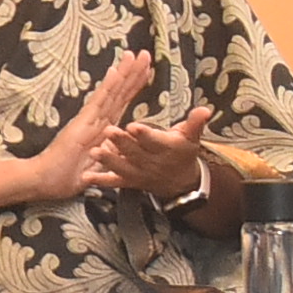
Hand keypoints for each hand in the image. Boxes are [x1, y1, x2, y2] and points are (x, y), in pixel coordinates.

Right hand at [19, 53, 160, 206]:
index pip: (120, 104)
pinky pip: (99, 102)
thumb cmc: (65, 176)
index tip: (144, 71)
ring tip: (135, 55)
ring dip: (124, 74)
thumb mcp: (97, 168)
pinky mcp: (82, 124)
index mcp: (101, 130)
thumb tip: (121, 147)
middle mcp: (96, 120)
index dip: (132, 87)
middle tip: (145, 54)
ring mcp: (89, 120)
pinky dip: (108, 86)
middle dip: (132, 73)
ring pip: (111, 93)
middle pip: (118, 93)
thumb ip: (107, 155)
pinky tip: (116, 72)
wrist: (43, 180)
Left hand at [79, 102, 216, 208]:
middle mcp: (151, 162)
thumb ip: (196, 123)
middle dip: (121, 142)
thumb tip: (206, 110)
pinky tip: (86, 178)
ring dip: (108, 160)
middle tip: (109, 131)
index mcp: (166, 148)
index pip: (154, 140)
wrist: (182, 183)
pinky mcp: (129, 181)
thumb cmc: (183, 153)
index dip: (144, 134)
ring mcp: (139, 173)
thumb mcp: (192, 137)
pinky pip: (114, 182)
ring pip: (122, 167)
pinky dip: (101, 181)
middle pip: (134, 152)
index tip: (133, 126)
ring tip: (95, 152)